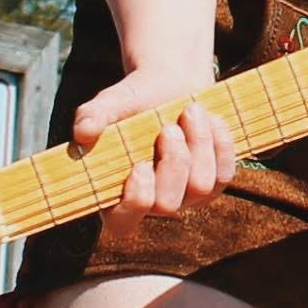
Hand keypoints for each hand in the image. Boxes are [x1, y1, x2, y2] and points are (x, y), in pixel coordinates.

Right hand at [71, 62, 234, 218]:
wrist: (172, 85)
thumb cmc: (135, 99)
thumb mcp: (112, 102)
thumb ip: (94, 115)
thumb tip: (83, 131)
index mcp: (117, 192)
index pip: (122, 223)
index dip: (134, 203)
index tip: (139, 166)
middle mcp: (153, 201)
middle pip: (168, 204)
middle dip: (173, 164)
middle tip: (168, 128)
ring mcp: (186, 195)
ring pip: (201, 187)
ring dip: (198, 145)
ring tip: (190, 110)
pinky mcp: (214, 182)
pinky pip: (225, 175)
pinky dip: (220, 144)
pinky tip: (211, 119)